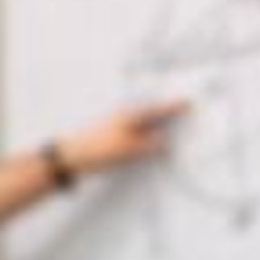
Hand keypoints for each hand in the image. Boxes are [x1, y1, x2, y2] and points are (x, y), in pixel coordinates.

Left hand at [55, 99, 189, 177]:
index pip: (158, 110)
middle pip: (152, 114)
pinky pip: (136, 134)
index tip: (189, 103)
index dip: (174, 107)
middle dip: (168, 113)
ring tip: (173, 128)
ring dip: (157, 125)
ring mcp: (119, 126)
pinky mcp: (114, 137)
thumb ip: (149, 145)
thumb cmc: (98, 150)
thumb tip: (166, 141)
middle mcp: (125, 117)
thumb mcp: (129, 150)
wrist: (70, 157)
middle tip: (185, 111)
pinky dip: (147, 136)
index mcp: (131, 116)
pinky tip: (150, 143)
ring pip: (144, 124)